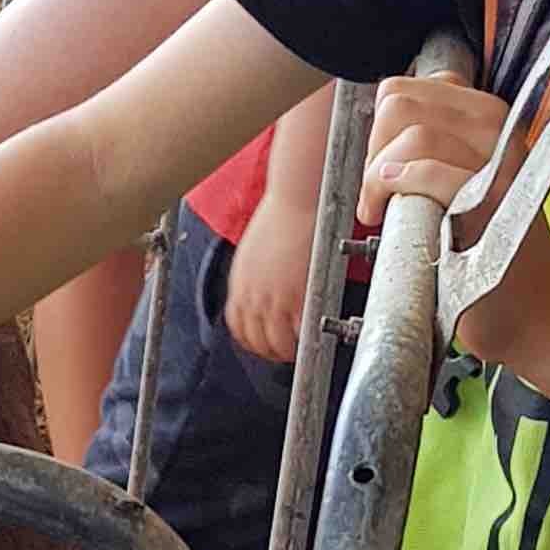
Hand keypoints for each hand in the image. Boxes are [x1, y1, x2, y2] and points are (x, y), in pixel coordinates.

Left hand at [221, 181, 317, 362]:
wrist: (296, 198)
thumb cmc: (282, 216)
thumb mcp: (256, 251)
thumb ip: (257, 275)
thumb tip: (266, 287)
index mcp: (239, 282)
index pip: (238, 326)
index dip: (252, 339)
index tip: (264, 342)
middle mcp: (251, 293)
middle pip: (254, 339)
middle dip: (269, 350)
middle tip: (285, 352)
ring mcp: (273, 296)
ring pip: (275, 341)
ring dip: (287, 351)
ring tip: (300, 350)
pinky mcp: (296, 293)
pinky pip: (297, 330)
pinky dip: (303, 339)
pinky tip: (311, 336)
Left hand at [362, 75, 549, 372]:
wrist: (531, 301)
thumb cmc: (487, 244)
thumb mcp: (466, 174)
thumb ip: (431, 141)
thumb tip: (379, 126)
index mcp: (486, 114)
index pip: (406, 89)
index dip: (378, 129)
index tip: (381, 167)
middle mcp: (496, 128)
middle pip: (399, 104)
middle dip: (373, 148)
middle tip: (377, 190)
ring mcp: (496, 161)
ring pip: (411, 135)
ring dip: (377, 176)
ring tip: (378, 209)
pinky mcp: (490, 198)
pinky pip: (429, 171)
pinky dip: (398, 188)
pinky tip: (387, 213)